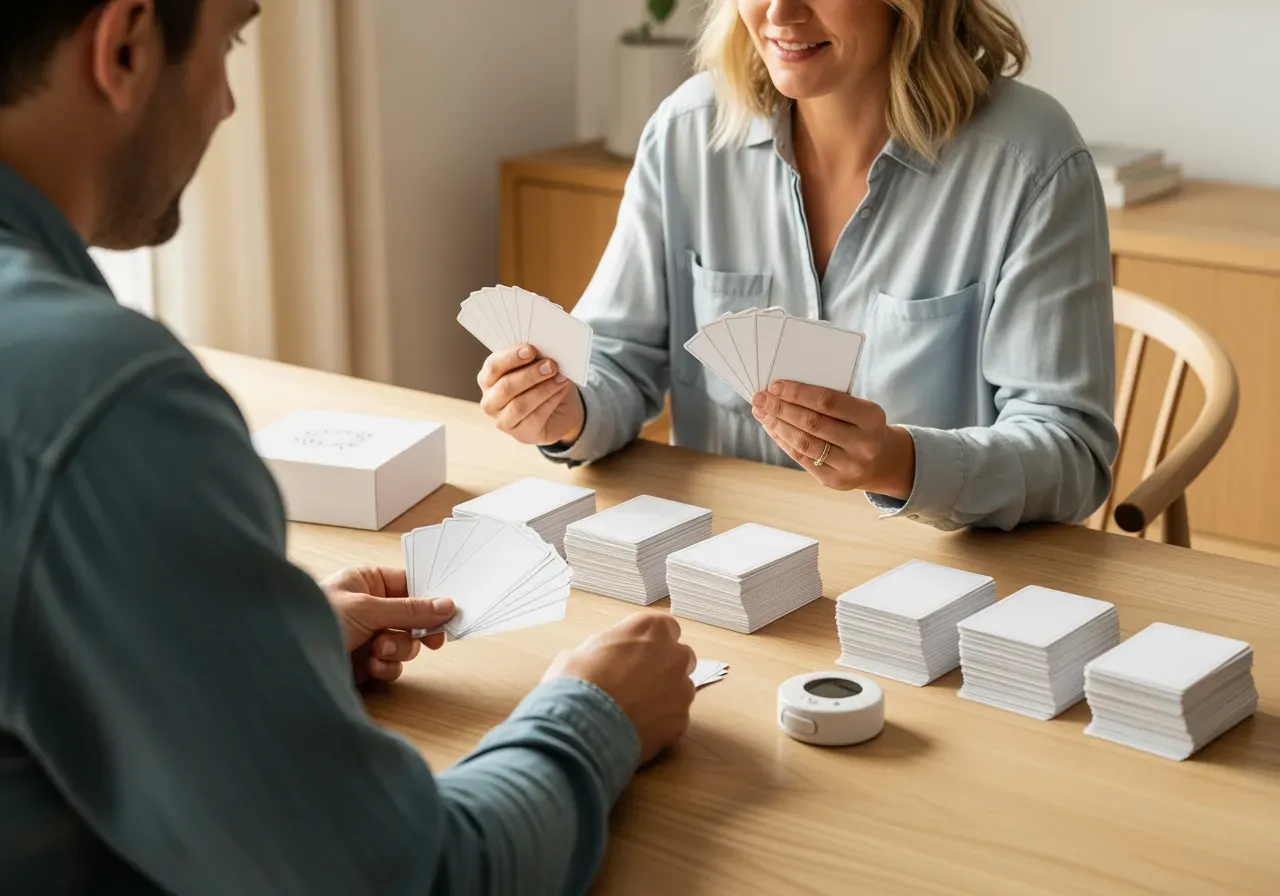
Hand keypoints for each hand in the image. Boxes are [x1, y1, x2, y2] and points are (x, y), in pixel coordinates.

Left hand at [322, 566, 455, 685]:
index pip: (410, 584)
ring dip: (397, 650)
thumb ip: (409, 610)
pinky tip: (370, 666)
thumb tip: (446, 605)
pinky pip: (392, 664)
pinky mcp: (365, 661)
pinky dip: (386, 666)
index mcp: (367, 582)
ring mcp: (368, 635)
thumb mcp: (367, 609)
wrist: (285, 662)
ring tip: (378, 651)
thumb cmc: (316, 619)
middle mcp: (369, 607)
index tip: (451, 611)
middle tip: (433, 640)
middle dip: (415, 631)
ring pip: (406, 643)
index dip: (431, 598)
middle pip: (413, 617)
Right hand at [479, 345, 584, 445]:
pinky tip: (560, 391)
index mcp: (489, 378)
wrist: (559, 411)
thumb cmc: (542, 383)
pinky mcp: (520, 434)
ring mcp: (503, 420)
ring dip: (542, 390)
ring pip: (518, 405)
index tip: (531, 350)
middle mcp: (490, 400)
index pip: (493, 366)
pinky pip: (534, 418)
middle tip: (551, 365)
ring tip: (560, 378)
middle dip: (530, 375)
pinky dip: (550, 402)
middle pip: (505, 387)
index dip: (511, 358)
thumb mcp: (538, 366)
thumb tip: (546, 351)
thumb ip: (536, 359)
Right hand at [542, 613, 696, 764]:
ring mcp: (682, 690)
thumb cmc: (578, 682)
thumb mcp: (585, 650)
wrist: (582, 727)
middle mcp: (674, 655)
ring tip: (634, 711)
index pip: (666, 627)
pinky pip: (674, 719)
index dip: (651, 643)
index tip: (638, 654)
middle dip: (664, 668)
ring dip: (664, 697)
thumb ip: (611, 649)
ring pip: (680, 690)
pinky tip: (636, 728)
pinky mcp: (681, 721)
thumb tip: (608, 659)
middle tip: (637, 683)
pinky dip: (660, 723)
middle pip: (679, 657)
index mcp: (651, 629)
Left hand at [752, 381, 915, 497]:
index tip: (775, 385)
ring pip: (804, 442)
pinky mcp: (834, 481)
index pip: (828, 402)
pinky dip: (783, 440)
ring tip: (761, 412)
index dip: (798, 393)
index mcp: (872, 418)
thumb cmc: (860, 425)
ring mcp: (850, 466)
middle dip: (781, 408)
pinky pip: (801, 458)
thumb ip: (829, 400)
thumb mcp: (858, 408)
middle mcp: (864, 444)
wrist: (880, 461)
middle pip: (812, 423)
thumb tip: (782, 390)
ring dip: (777, 425)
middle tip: (760, 398)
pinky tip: (772, 428)